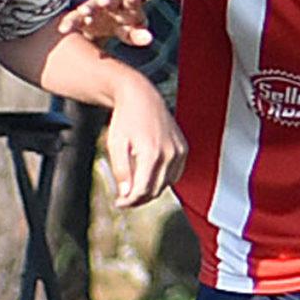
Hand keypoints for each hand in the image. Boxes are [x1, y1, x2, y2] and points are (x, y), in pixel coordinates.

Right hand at [59, 0, 153, 47]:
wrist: (98, 23)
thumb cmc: (120, 26)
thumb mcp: (129, 31)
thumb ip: (137, 34)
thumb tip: (149, 38)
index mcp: (126, 6)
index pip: (131, 2)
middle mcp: (109, 3)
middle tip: (103, 1)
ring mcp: (92, 8)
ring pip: (90, 6)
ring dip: (88, 8)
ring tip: (84, 13)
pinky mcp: (78, 16)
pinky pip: (73, 19)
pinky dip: (69, 23)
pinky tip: (64, 30)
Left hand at [101, 80, 184, 208]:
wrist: (140, 95)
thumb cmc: (126, 117)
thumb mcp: (116, 145)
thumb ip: (121, 171)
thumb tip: (125, 194)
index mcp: (151, 152)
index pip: (142, 190)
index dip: (129, 201)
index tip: (119, 203)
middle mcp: (169, 153)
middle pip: (155, 190)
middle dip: (138, 198)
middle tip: (124, 199)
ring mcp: (179, 151)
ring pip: (166, 184)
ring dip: (150, 190)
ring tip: (134, 187)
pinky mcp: (183, 149)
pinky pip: (175, 174)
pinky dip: (162, 179)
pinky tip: (149, 176)